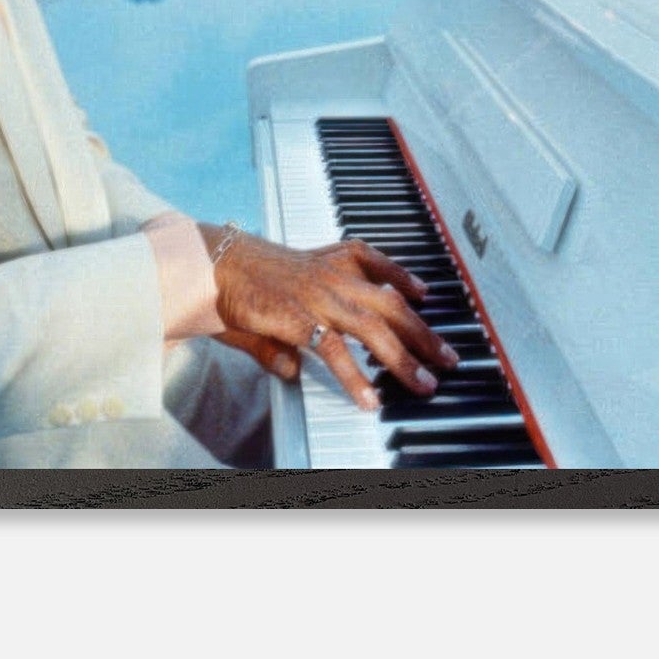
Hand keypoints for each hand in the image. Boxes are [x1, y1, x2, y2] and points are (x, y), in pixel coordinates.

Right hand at [202, 228, 460, 411]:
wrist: (210, 264)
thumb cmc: (237, 278)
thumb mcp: (273, 296)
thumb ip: (287, 337)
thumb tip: (292, 370)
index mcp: (327, 260)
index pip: (374, 261)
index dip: (402, 277)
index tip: (422, 291)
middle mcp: (332, 275)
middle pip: (390, 304)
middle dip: (423, 332)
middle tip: (447, 356)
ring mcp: (319, 296)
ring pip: (374, 329)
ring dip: (403, 359)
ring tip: (423, 384)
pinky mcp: (300, 319)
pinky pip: (336, 352)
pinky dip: (356, 377)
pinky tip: (370, 398)